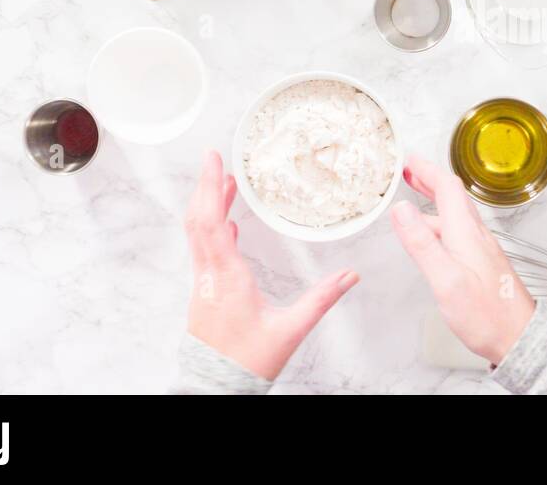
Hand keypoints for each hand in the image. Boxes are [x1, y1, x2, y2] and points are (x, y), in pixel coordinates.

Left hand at [184, 150, 358, 379]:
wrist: (216, 386)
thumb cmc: (248, 362)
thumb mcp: (290, 329)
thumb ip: (321, 299)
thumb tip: (348, 277)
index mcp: (228, 278)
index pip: (212, 223)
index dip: (210, 189)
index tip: (214, 162)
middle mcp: (209, 276)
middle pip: (198, 221)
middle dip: (204, 186)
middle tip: (213, 160)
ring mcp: (203, 283)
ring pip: (197, 234)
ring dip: (207, 206)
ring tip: (221, 184)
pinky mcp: (204, 292)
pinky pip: (203, 250)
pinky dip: (211, 229)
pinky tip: (226, 228)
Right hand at [389, 155, 534, 364]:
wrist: (519, 338)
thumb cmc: (487, 315)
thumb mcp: (446, 279)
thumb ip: (422, 243)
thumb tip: (401, 209)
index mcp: (466, 233)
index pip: (447, 188)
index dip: (426, 170)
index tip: (408, 160)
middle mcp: (476, 236)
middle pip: (452, 198)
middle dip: (429, 180)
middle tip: (409, 171)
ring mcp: (480, 250)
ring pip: (455, 216)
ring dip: (433, 204)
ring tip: (411, 203)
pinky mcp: (481, 264)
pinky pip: (458, 233)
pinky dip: (440, 225)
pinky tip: (432, 238)